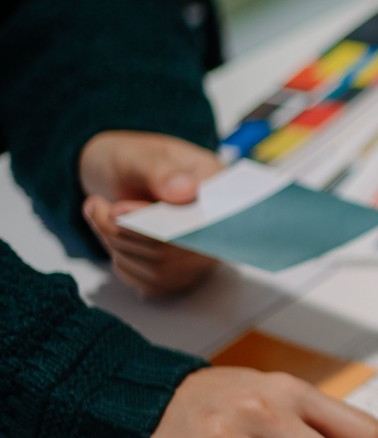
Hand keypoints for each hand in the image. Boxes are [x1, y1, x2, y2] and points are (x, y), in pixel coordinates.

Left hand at [77, 131, 222, 296]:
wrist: (121, 176)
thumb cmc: (133, 161)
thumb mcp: (140, 155)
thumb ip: (160, 172)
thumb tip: (186, 191)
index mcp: (221, 193)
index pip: (202, 223)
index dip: (159, 225)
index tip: (117, 209)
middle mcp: (218, 230)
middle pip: (174, 251)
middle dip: (122, 231)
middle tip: (96, 205)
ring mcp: (200, 257)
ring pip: (156, 269)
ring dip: (115, 244)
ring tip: (101, 213)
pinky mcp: (179, 276)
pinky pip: (147, 282)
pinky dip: (121, 261)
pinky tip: (116, 236)